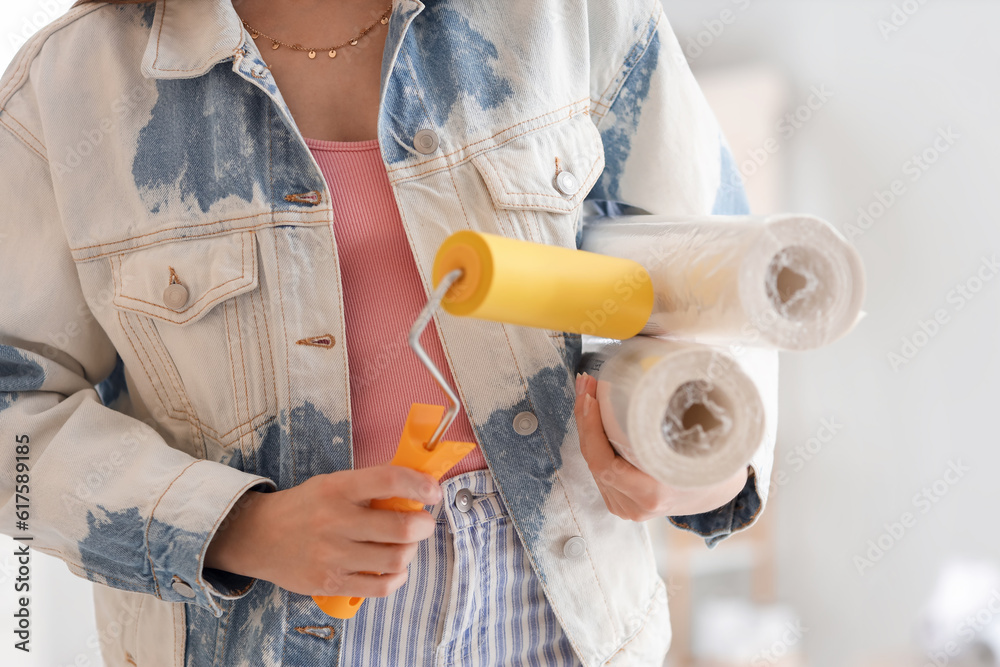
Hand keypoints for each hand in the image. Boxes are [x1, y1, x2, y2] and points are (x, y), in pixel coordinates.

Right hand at [205, 465, 442, 597]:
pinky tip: (393, 568)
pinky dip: (397, 577)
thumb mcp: (332, 483)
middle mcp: (335, 521)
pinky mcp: (330, 583)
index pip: (388, 480)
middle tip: (424, 522)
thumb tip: (416, 488)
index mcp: (337, 489)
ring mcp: (332, 555)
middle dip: (424, 525)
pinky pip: (380, 586)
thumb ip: (370, 485)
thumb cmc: (304, 507)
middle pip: (401, 528)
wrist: (258, 537)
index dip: (419, 485)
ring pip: (395, 558)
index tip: (433, 491)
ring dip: (410, 551)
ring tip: (404, 545)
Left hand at [574, 372, 748, 520]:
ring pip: (593, 462)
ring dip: (586, 425)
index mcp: (654, 494)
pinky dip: (592, 439)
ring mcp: (623, 505)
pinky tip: (590, 414)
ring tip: (587, 391)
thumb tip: (668, 371)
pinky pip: (598, 466)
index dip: (592, 429)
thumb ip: (685, 417)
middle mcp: (634, 505)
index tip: (593, 397)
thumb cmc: (711, 464)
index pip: (605, 463)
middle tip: (586, 383)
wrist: (713, 493)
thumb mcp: (706, 444)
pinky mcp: (617, 498)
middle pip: (594, 459)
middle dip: (585, 417)